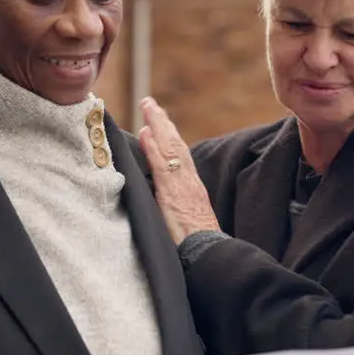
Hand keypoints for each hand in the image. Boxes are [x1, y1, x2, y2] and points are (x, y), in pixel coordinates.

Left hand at [138, 97, 220, 244]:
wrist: (208, 251)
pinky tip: (145, 133)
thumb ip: (178, 202)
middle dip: (162, 121)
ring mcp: (181, 183)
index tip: (158, 121)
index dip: (169, 136)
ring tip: (147, 106)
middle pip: (176, 143)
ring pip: (170, 146)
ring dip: (157, 124)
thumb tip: (166, 196)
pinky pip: (162, 164)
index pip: (180, 154)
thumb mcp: (190, 217)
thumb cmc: (199, 241)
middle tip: (150, 103)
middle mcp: (188, 179)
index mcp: (192, 185)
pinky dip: (153, 147)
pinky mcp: (173, 191)